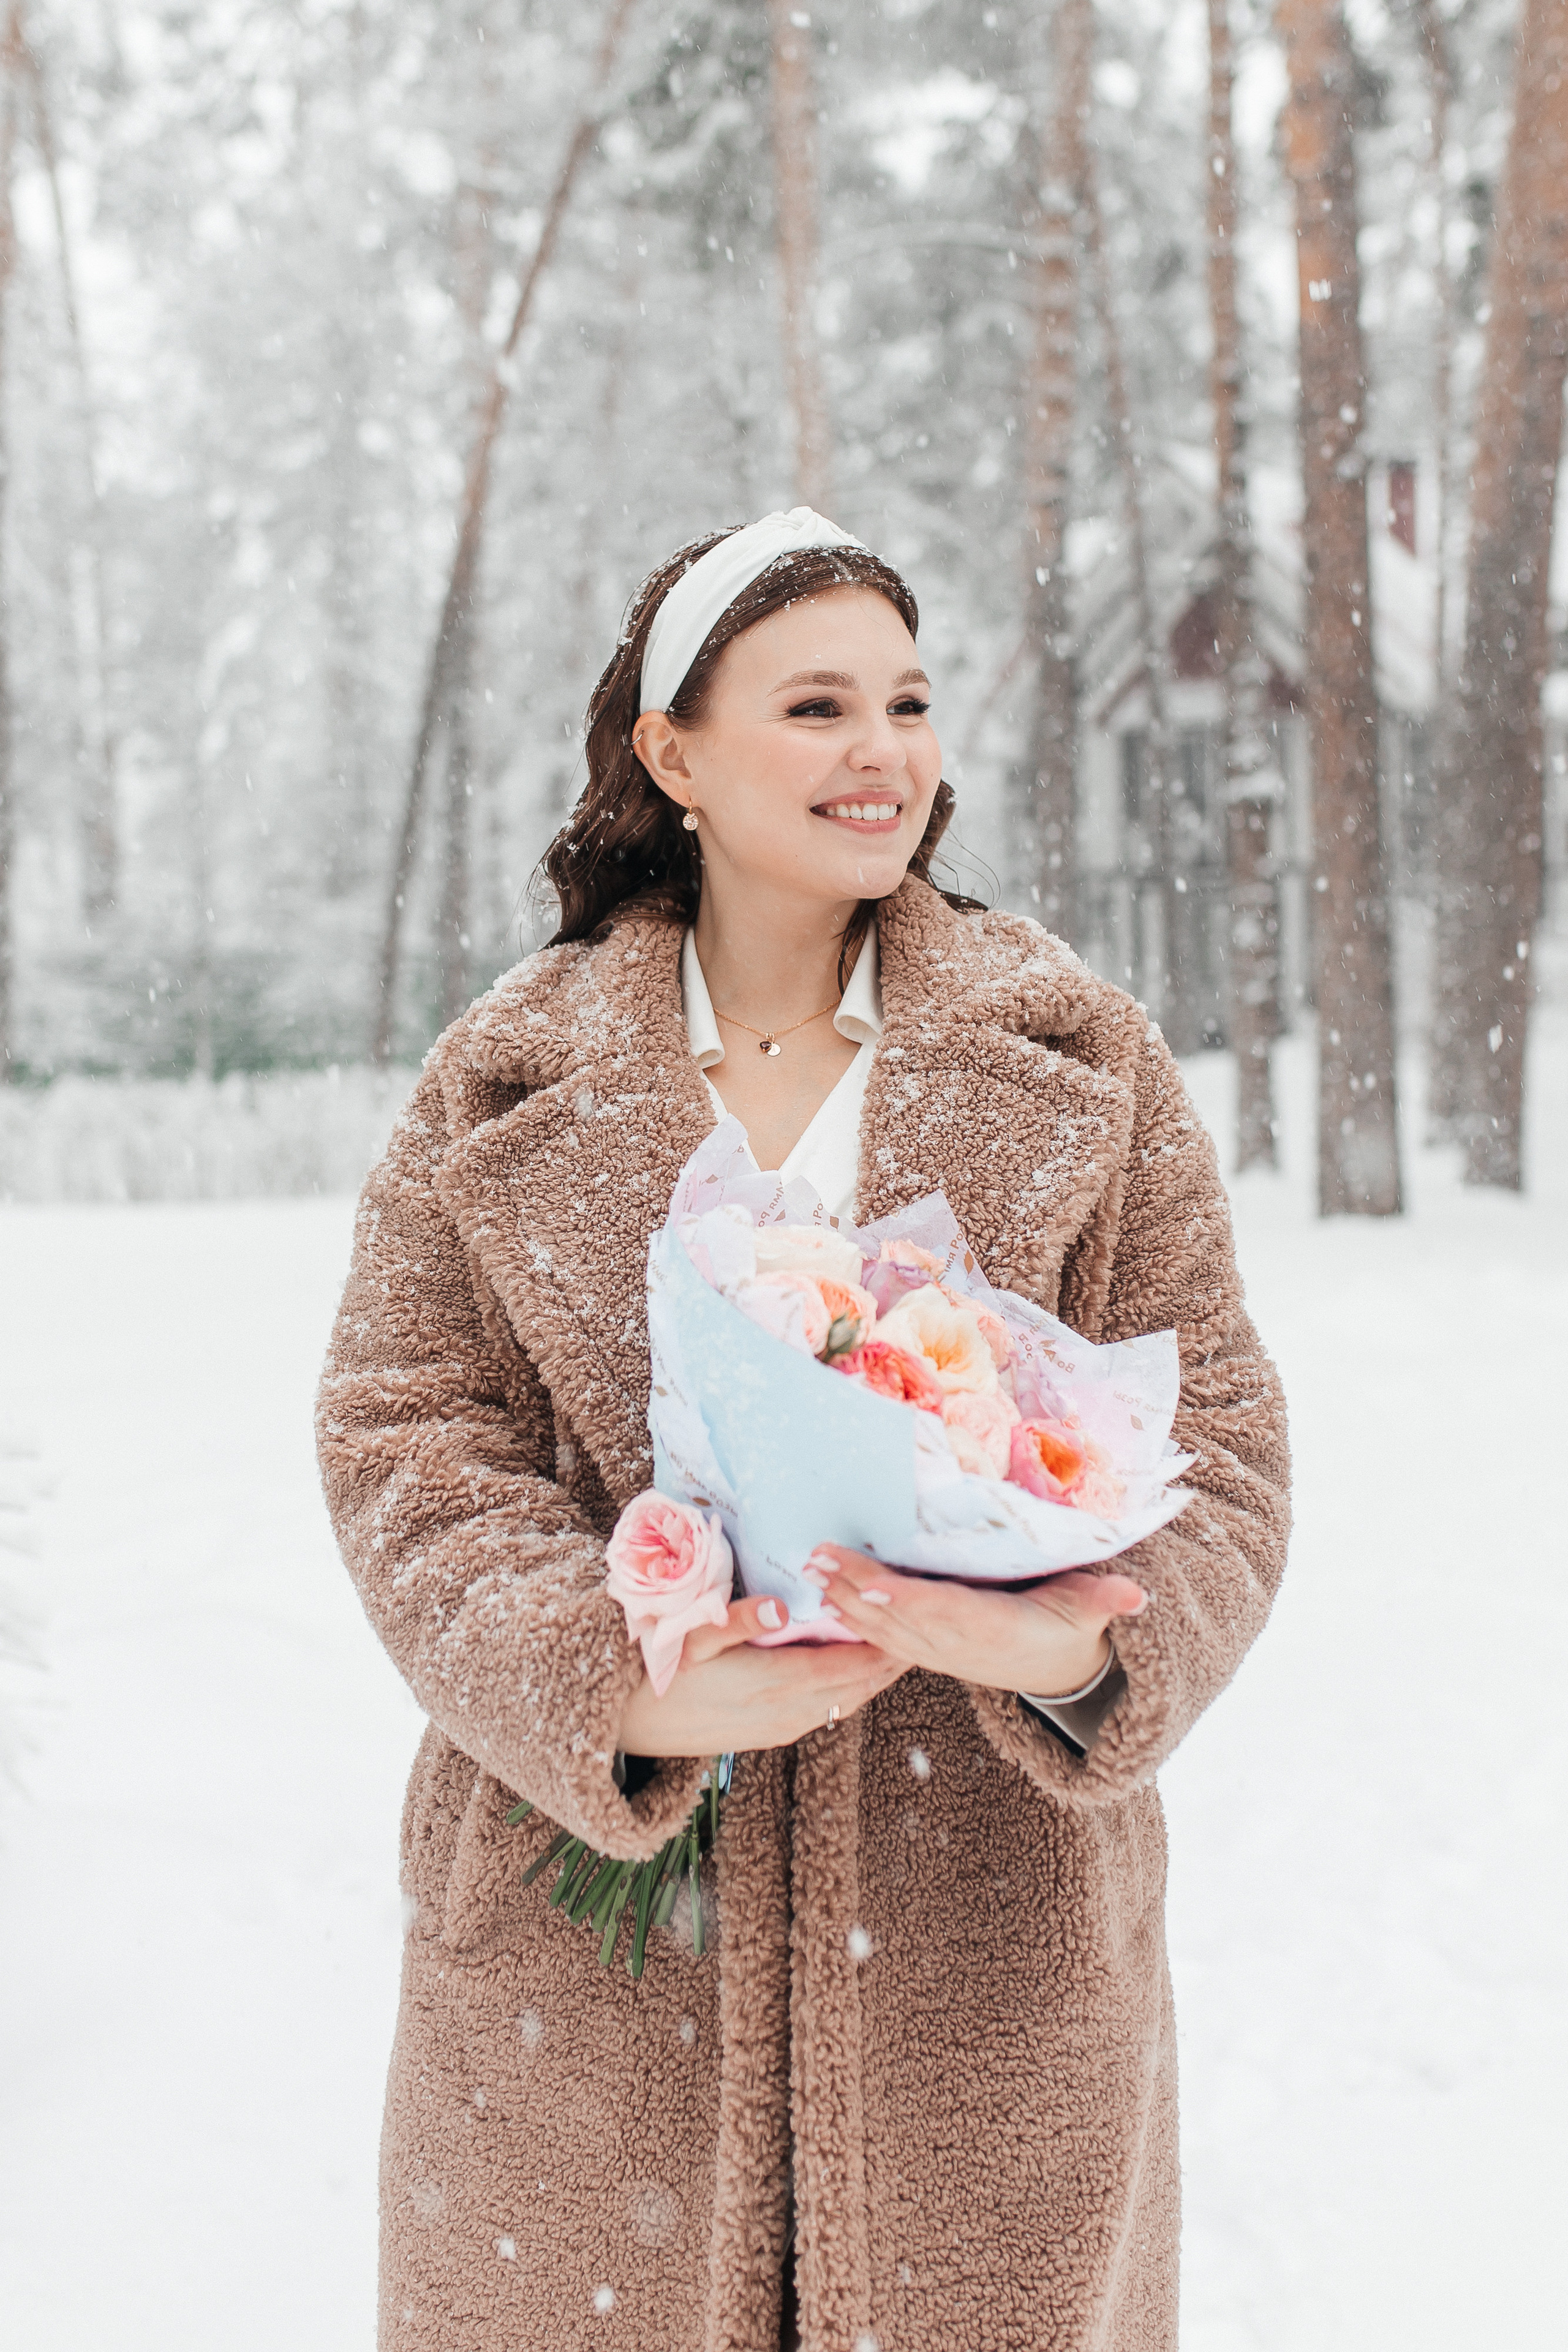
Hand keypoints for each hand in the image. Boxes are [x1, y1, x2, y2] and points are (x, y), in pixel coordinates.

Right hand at [614, 1592, 905, 1757]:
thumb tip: (776, 1605)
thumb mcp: (690, 1638)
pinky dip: (849, 1690)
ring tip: (900, 1647)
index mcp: (774, 1682)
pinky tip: (856, 1674)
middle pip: (856, 1686)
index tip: (908, 1616)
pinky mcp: (772, 1735)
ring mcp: (781, 1727)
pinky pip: (826, 1711)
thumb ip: (735, 1620)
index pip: (846, 1663)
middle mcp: (787, 1711)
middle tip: (922, 1629)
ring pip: (845, 1702)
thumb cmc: (658, 1671)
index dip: (882, 1643)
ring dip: (873, 1677)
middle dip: (890, 1659)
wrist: (628, 1725)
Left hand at [800, 1545, 1147, 1699]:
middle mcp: (955, 1644)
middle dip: (855, 1591)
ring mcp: (935, 1650)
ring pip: (880, 1629)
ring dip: (841, 1600)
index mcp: (992, 1629)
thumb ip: (1106, 1601)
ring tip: (807, 1567)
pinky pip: (878, 1637)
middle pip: (898, 1619)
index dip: (907, 1603)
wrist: (1055, 1669)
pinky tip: (820, 1594)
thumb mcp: (1091, 1611)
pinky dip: (848, 1618)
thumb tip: (1137, 1596)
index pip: (944, 1613)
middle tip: (815, 1558)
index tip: (872, 1585)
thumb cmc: (1070, 1624)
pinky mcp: (922, 1650)